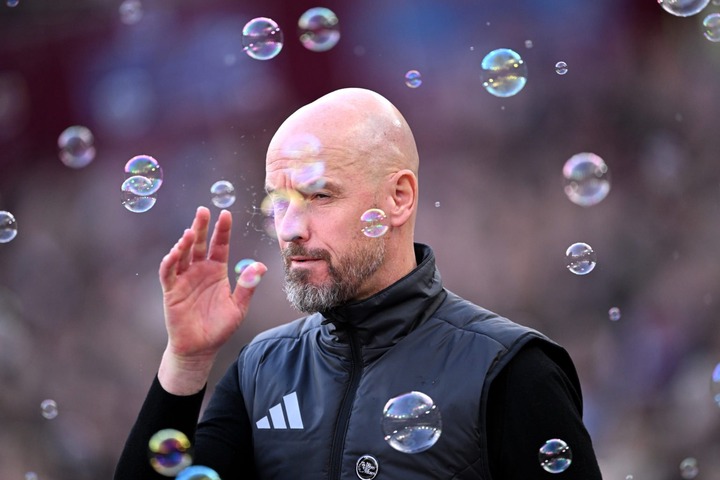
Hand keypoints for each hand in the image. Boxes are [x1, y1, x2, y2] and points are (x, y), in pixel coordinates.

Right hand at [157, 206, 266, 393]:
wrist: (201, 348)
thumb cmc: (219, 327)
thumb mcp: (238, 307)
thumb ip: (247, 286)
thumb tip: (260, 266)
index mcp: (216, 270)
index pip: (219, 245)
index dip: (222, 230)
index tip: (226, 213)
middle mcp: (199, 270)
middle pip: (198, 243)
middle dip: (200, 226)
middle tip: (203, 210)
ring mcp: (184, 279)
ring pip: (182, 255)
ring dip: (184, 243)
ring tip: (188, 233)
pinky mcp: (171, 291)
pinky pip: (168, 273)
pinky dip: (170, 262)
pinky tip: (174, 253)